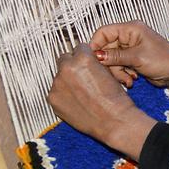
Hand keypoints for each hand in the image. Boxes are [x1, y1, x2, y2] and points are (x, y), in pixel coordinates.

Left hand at [48, 44, 154, 159]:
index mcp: (83, 59)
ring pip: (59, 76)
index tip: (87, 63)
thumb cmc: (116, 99)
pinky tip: (77, 102)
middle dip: (72, 65)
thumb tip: (85, 61)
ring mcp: (57, 85)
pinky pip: (56, 92)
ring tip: (82, 93)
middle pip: (64, 59)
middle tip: (83, 77)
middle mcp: (66, 69)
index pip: (79, 47)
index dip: (85, 55)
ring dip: (68, 81)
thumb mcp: (109, 72)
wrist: (114, 121)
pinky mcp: (52, 99)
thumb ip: (93, 63)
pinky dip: (64, 95)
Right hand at [90, 21, 168, 87]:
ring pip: (112, 60)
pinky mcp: (133, 59)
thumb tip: (96, 56)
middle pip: (106, 48)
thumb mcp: (137, 58)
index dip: (96, 46)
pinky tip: (132, 80)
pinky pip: (119, 66)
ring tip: (129, 80)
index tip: (93, 60)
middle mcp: (129, 36)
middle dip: (110, 64)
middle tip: (117, 75)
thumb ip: (115, 56)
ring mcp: (131, 48)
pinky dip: (123, 74)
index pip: (103, 32)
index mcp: (131, 29)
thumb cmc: (164, 60)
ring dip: (117, 72)